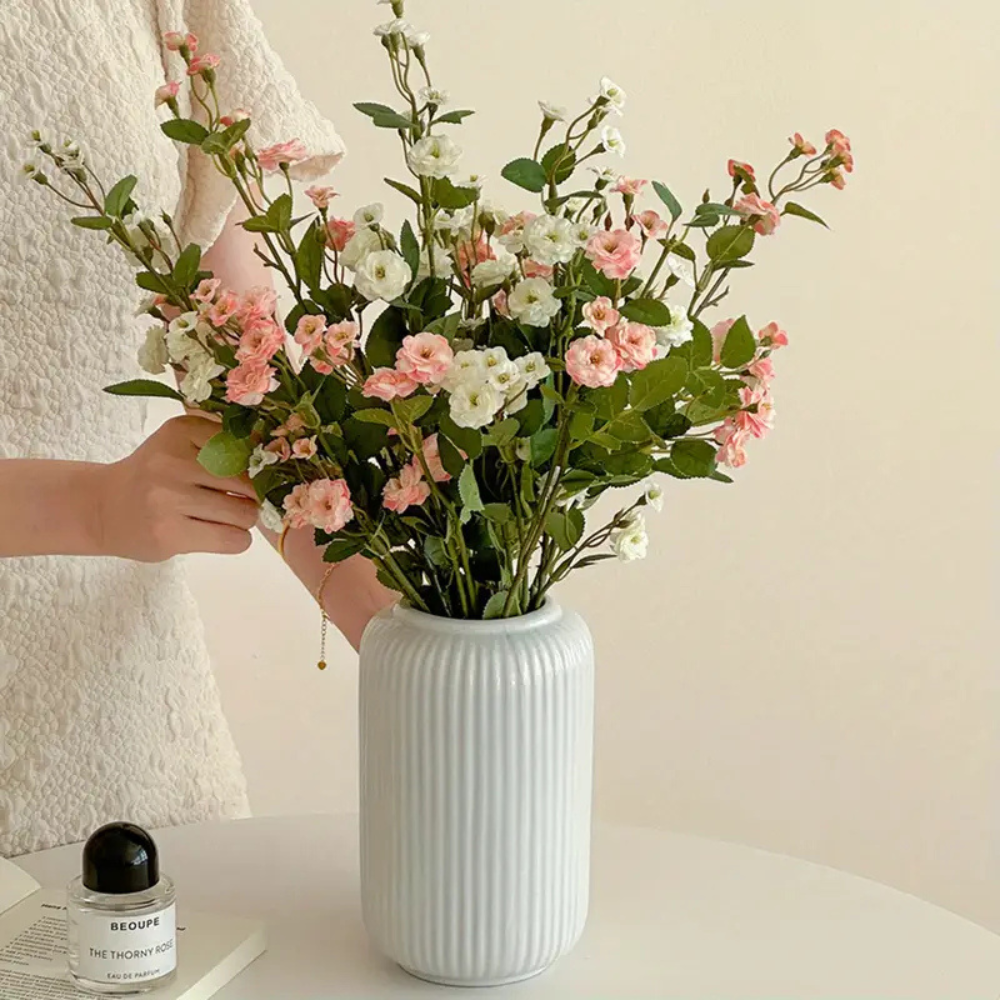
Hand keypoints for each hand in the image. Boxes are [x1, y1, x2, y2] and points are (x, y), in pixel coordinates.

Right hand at [91, 416, 259, 561]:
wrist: (102, 508)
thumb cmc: (154, 476)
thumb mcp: (180, 443)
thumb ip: (222, 441)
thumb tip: (271, 450)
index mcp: (180, 431)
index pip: (245, 447)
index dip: (254, 465)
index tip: (245, 473)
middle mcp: (172, 462)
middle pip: (248, 483)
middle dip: (252, 496)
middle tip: (237, 499)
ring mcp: (169, 499)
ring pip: (245, 514)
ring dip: (243, 520)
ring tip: (224, 517)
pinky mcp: (169, 534)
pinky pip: (233, 540)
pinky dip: (236, 540)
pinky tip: (220, 534)